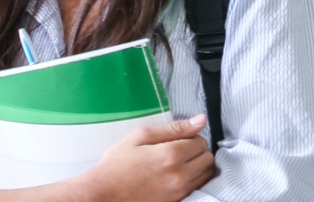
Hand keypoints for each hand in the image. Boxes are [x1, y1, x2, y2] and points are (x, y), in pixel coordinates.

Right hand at [65, 115, 215, 201]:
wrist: (106, 192)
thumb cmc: (119, 163)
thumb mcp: (141, 136)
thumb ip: (174, 128)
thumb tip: (201, 120)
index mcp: (172, 154)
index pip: (201, 141)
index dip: (190, 136)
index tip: (177, 139)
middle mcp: (180, 174)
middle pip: (207, 158)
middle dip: (197, 151)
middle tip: (178, 150)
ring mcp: (180, 190)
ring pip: (207, 174)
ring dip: (198, 166)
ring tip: (178, 163)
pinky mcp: (178, 200)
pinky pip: (199, 187)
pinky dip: (194, 179)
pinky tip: (177, 175)